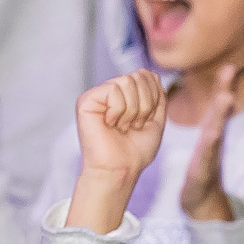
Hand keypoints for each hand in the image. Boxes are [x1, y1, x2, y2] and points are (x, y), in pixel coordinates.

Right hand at [66, 70, 167, 232]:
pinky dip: (118, 111)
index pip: (148, 75)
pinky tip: (109, 124)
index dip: (153, 99)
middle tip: (132, 126)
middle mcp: (111, 91)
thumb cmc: (135, 151)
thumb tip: (152, 74)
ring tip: (121, 127)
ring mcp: (98, 94)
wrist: (120, 169)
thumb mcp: (156, 119)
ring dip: (132, 111)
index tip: (144, 122)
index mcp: (126, 95)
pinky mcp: (87, 100)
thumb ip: (157, 95)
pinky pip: (114, 89)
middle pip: (139, 75)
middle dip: (144, 105)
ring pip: (127, 81)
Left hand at [178, 65, 240, 222]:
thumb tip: (221, 99)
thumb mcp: (206, 143)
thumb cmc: (202, 169)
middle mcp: (213, 142)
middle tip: (230, 70)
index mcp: (210, 133)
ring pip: (216, 132)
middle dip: (224, 91)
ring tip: (226, 97)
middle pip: (219, 113)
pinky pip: (207, 156)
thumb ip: (212, 122)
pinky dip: (210, 144)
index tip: (228, 66)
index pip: (215, 107)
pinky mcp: (203, 171)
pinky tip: (213, 133)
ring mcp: (210, 156)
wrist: (201, 201)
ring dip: (221, 115)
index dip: (221, 86)